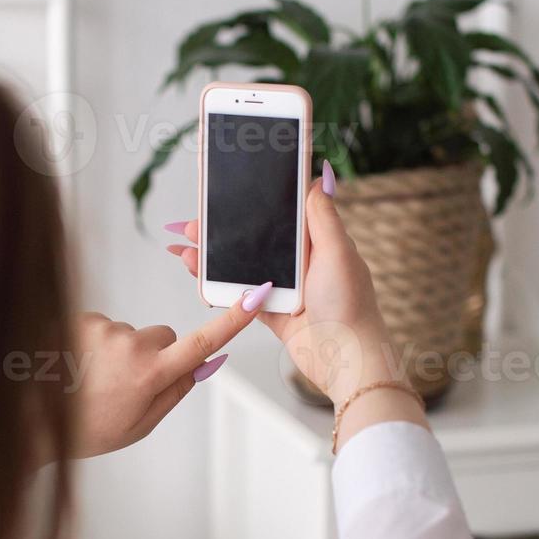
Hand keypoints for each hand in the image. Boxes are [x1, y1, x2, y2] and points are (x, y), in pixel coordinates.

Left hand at [69, 296, 259, 457]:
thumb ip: (176, 390)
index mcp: (150, 374)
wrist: (28, 418)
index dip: (233, 320)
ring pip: (130, 333)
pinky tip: (77, 366)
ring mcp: (104, 328)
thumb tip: (205, 363)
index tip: (255, 296)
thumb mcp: (140, 424)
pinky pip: (103, 326)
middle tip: (125, 385)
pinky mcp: (81, 318)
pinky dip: (95, 344)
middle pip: (164, 336)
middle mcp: (130, 344)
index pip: (201, 342)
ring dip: (118, 352)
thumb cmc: (84, 428)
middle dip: (154, 355)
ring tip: (91, 380)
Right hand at [167, 163, 426, 436]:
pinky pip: (242, 295)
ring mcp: (287, 289)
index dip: (255, 202)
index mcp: (319, 243)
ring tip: (186, 248)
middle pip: (255, 239)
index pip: (282, 214)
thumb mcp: (338, 252)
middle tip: (193, 223)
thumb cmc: (351, 307)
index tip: (229, 191)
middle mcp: (303, 264)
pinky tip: (199, 276)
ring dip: (214, 257)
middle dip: (223, 231)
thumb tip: (317, 178)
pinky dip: (219, 286)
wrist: (347, 361)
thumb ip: (323, 216)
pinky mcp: (275, 314)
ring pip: (243, 266)